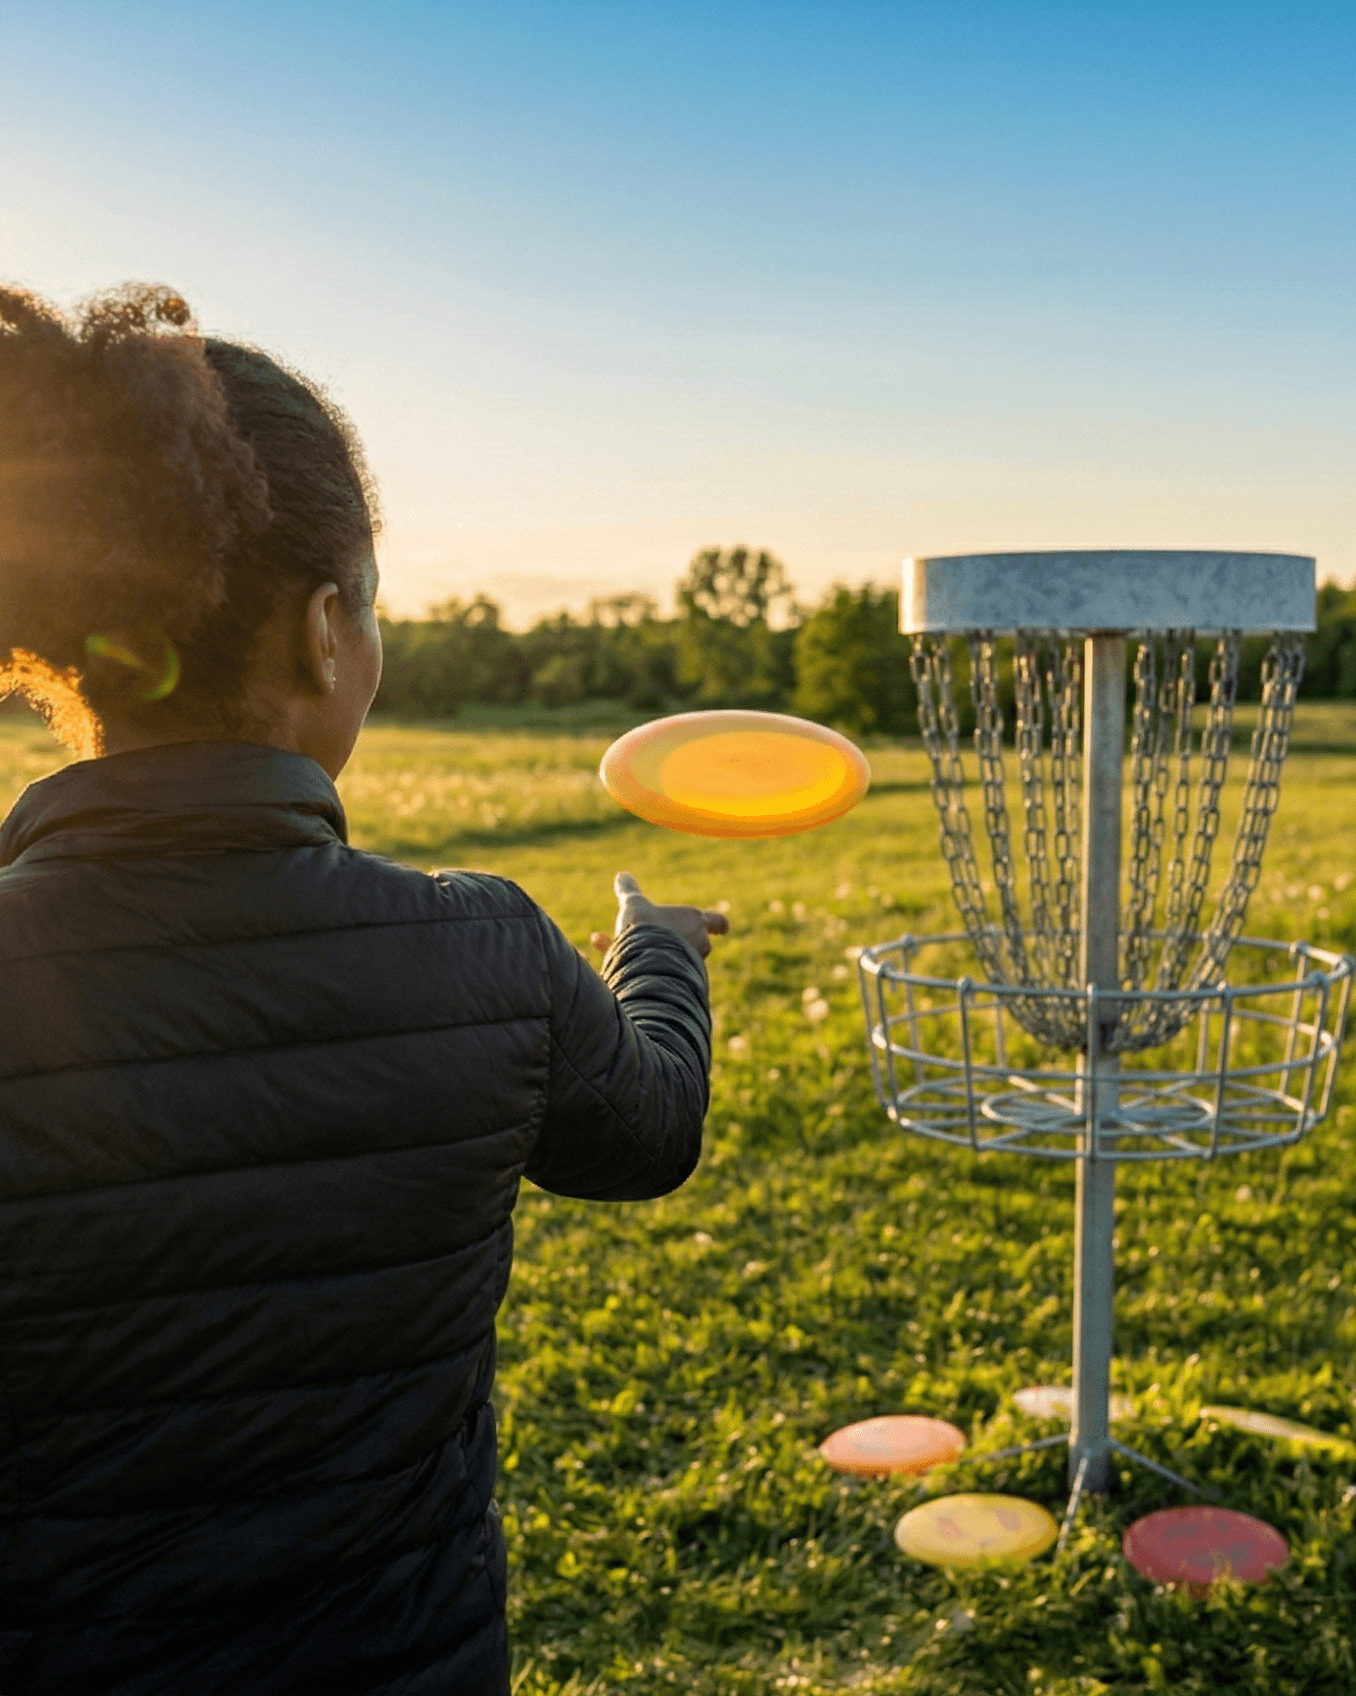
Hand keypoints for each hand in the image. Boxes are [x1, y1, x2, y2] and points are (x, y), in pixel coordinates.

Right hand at [590, 871, 729, 958]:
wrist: (642, 964)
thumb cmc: (645, 928)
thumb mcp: (634, 905)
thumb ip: (629, 891)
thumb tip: (621, 875)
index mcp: (696, 921)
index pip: (719, 922)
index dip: (716, 924)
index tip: (715, 927)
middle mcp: (698, 945)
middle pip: (696, 942)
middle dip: (674, 938)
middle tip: (653, 934)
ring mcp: (689, 967)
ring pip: (675, 957)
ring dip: (654, 950)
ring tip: (624, 945)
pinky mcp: (676, 984)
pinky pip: (659, 971)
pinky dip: (635, 962)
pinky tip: (609, 953)